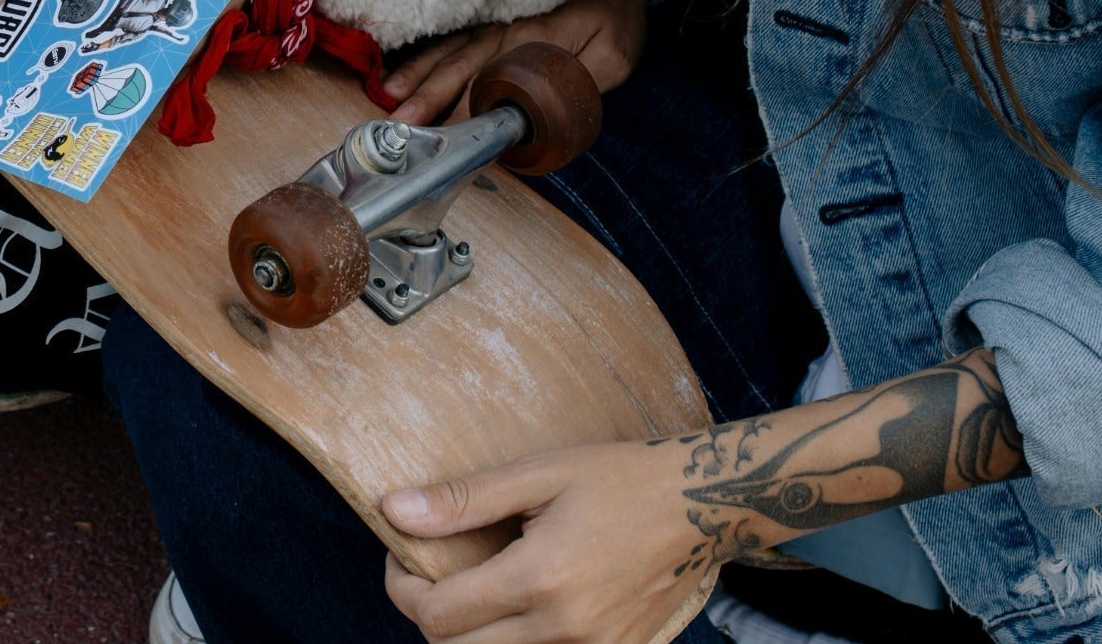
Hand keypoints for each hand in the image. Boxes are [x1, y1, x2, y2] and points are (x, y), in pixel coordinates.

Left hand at [381, 441, 727, 643]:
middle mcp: (566, 628)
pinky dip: (517, 642)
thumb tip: (394, 511)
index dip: (403, 589)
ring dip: (472, 636)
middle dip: (431, 617)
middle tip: (432, 576)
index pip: (438, 614)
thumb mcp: (541, 474)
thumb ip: (465, 500)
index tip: (403, 558)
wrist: (707, 503)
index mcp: (540, 578)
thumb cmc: (622, 478)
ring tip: (476, 591)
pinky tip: (520, 607)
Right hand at [384, 0, 657, 123]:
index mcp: (532, 40)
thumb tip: (545, 112)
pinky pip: (453, 37)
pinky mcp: (492, 17)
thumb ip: (582, 82)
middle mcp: (505, 30)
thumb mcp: (615, 53)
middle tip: (401, 123)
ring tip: (390, 95)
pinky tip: (403, 67)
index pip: (491, 83)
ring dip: (418, 74)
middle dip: (428, 97)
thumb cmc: (616, 13)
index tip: (444, 138)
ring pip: (449, 51)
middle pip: (460, 67)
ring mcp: (494, 21)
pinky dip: (426, 53)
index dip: (466, 112)